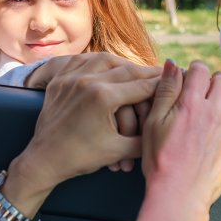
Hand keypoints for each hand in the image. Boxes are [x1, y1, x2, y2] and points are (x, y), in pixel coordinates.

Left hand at [14, 53, 160, 194]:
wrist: (44, 160)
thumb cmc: (80, 158)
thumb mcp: (118, 151)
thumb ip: (146, 138)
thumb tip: (168, 128)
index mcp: (103, 98)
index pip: (141, 86)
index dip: (161, 83)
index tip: (175, 80)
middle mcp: (87, 81)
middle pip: (126, 69)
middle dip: (146, 72)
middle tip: (162, 71)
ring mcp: (71, 77)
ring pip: (104, 59)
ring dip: (123, 63)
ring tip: (137, 68)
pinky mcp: (60, 80)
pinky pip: (82, 61)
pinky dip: (98, 61)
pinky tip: (107, 63)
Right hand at [142, 60, 220, 211]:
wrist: (179, 194)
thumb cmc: (161, 160)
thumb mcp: (153, 122)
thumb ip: (166, 90)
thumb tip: (173, 64)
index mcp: (192, 103)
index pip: (201, 69)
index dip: (193, 72)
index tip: (189, 82)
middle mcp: (216, 112)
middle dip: (211, 83)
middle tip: (201, 96)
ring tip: (217, 107)